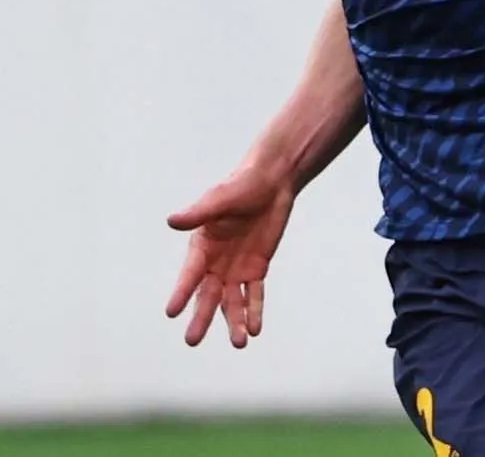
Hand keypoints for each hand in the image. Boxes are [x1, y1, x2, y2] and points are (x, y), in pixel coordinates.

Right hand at [165, 163, 296, 347]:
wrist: (271, 183)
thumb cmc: (241, 186)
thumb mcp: (220, 198)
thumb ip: (198, 213)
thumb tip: (172, 220)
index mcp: (201, 247)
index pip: (189, 274)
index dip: (181, 292)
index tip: (171, 313)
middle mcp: (214, 263)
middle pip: (207, 295)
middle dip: (202, 317)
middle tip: (192, 341)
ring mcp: (235, 269)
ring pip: (232, 301)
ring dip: (234, 321)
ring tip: (239, 343)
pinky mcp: (256, 269)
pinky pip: (255, 294)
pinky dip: (255, 310)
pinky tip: (255, 329)